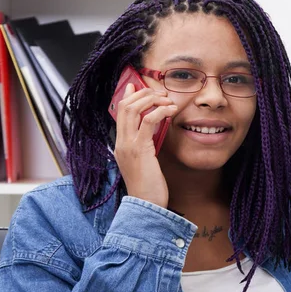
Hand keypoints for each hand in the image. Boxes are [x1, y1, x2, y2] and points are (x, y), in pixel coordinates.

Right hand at [113, 83, 177, 207]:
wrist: (146, 206)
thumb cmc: (149, 187)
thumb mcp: (145, 163)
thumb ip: (145, 146)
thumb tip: (152, 132)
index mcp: (120, 145)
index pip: (119, 113)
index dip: (127, 96)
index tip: (136, 85)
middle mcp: (121, 143)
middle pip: (125, 106)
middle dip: (143, 94)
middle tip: (160, 93)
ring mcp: (128, 146)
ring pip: (133, 110)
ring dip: (152, 100)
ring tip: (167, 100)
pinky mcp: (140, 149)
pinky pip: (148, 121)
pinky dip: (160, 111)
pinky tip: (171, 111)